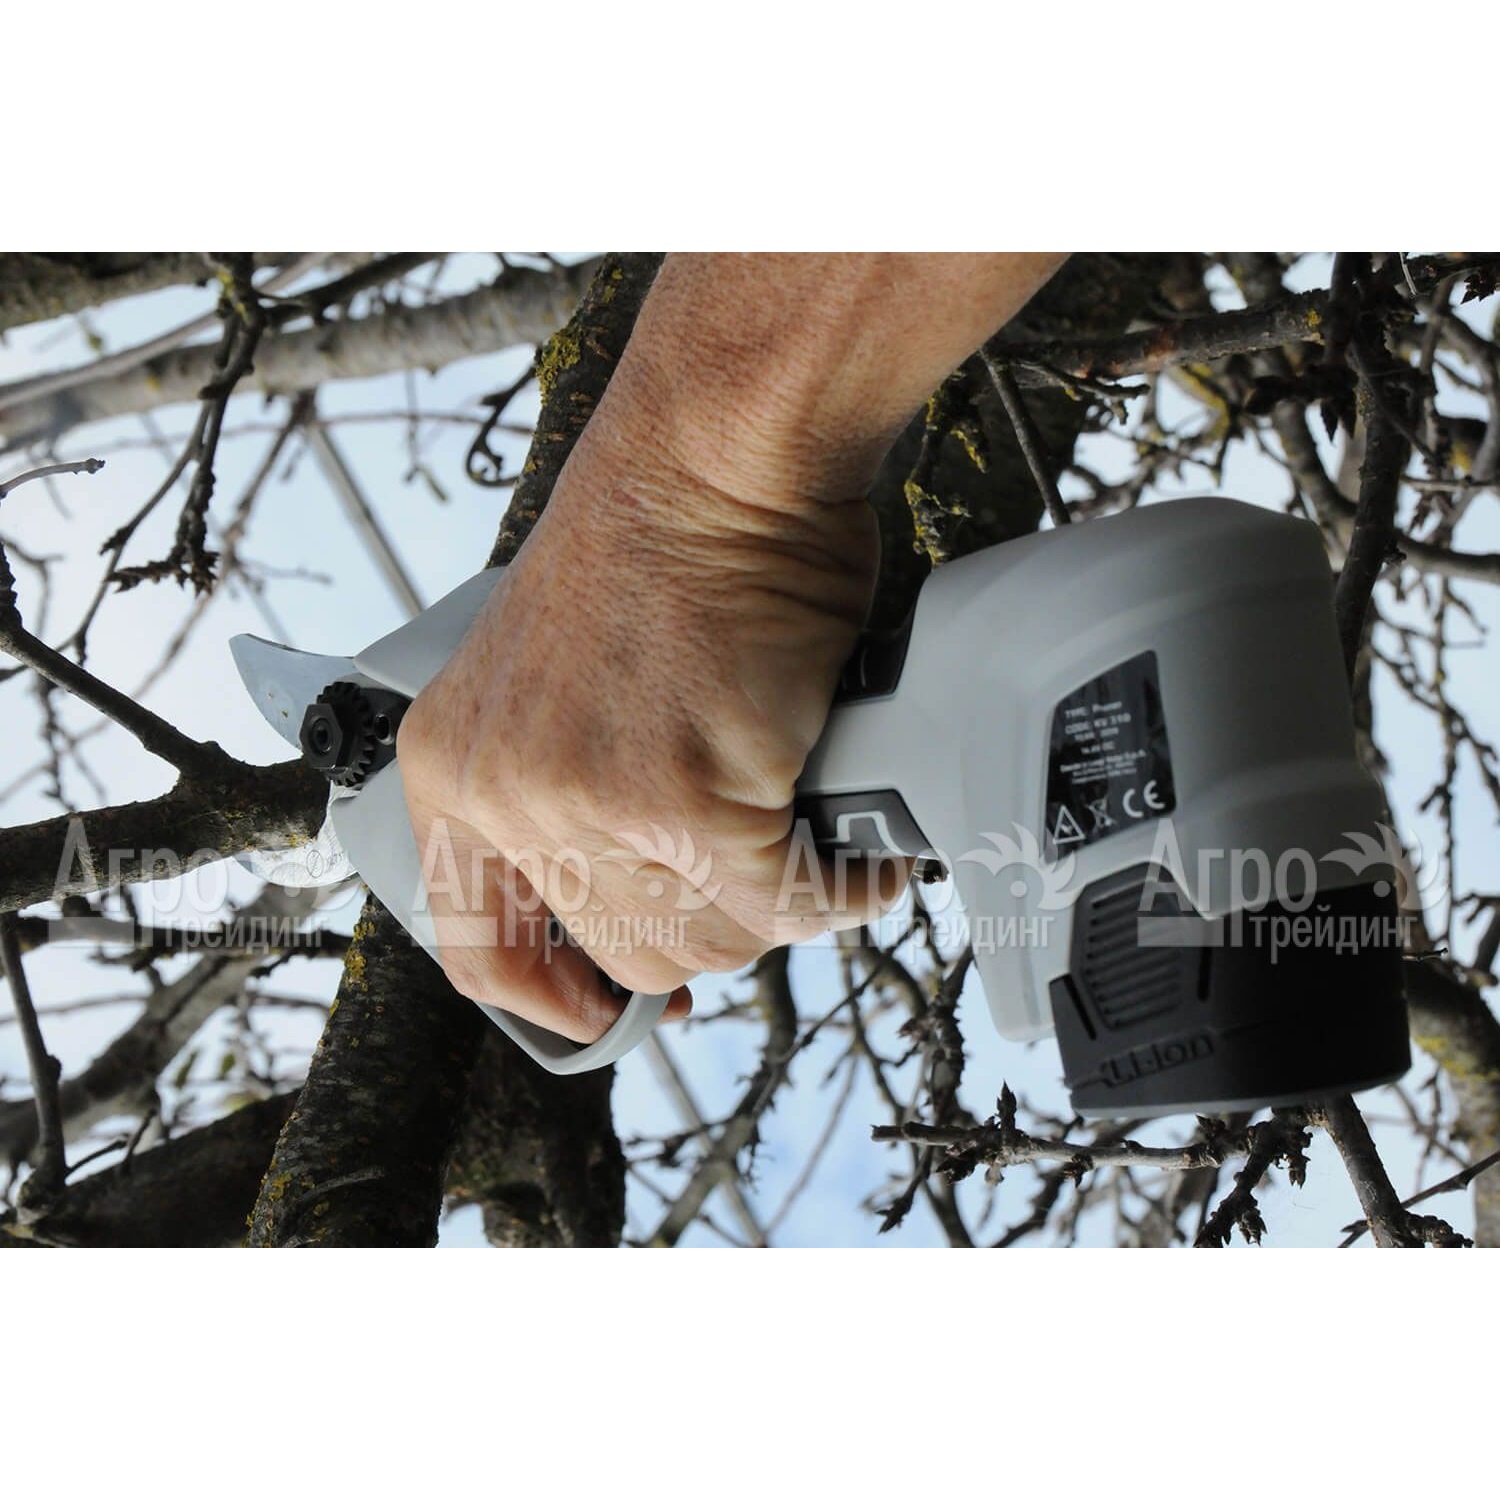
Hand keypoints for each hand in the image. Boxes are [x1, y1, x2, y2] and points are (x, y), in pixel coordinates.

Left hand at [397, 395, 904, 1042]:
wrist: (719, 453)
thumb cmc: (663, 544)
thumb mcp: (561, 679)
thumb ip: (572, 796)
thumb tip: (650, 901)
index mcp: (455, 768)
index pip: (482, 947)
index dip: (558, 999)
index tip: (610, 1012)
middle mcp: (506, 794)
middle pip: (630, 958)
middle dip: (716, 928)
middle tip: (768, 872)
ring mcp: (589, 803)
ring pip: (713, 940)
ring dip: (784, 905)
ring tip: (818, 840)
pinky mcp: (682, 799)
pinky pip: (789, 900)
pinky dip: (844, 884)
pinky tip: (862, 849)